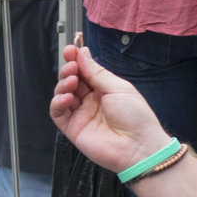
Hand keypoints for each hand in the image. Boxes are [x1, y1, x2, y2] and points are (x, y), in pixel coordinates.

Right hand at [49, 39, 169, 173]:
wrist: (138, 147)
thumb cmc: (136, 117)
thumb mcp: (118, 87)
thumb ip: (97, 72)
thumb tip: (83, 54)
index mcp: (104, 89)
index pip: (85, 70)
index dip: (76, 59)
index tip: (71, 49)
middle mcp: (90, 100)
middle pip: (71, 80)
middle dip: (68, 69)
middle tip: (71, 65)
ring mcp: (81, 114)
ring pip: (62, 94)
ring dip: (63, 83)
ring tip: (72, 81)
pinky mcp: (72, 128)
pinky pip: (57, 112)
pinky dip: (57, 102)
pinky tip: (67, 97)